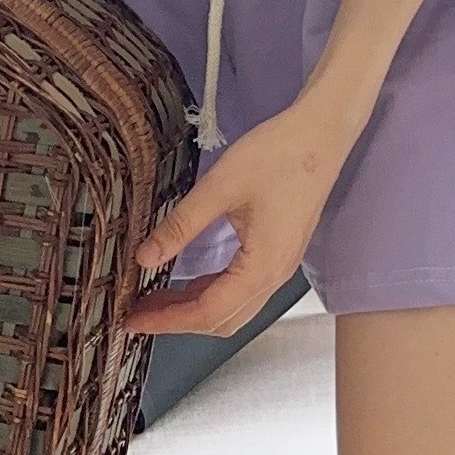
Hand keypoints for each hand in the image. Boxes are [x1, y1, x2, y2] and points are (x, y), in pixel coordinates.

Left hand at [124, 97, 360, 336]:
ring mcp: (281, 266)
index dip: (167, 321)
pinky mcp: (281, 253)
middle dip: (178, 320)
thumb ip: (180, 226)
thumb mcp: (219, 187)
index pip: (208, 312)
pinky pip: (244, 289)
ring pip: (234, 308)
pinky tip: (189, 281)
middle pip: (222, 320)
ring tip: (156, 297)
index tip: (133, 320)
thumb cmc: (277, 155)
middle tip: (137, 311)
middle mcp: (275, 276)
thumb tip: (143, 257)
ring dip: (195, 308)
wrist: (321, 134)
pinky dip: (213, 292)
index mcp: (262, 267)